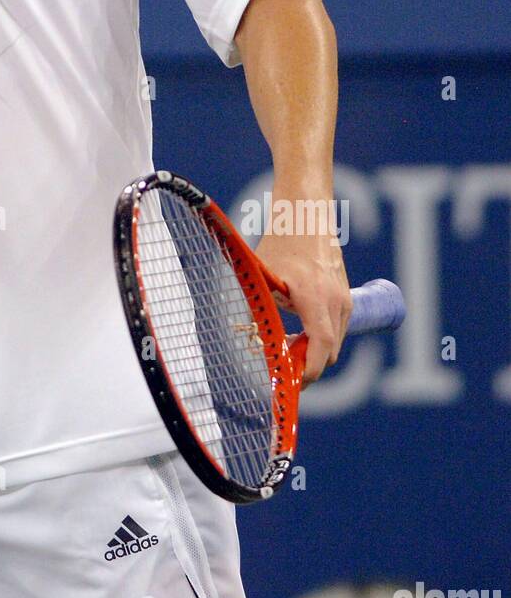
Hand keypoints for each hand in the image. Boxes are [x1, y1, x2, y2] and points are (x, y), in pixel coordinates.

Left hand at [256, 187, 351, 385]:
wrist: (305, 212)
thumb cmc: (281, 242)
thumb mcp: (264, 277)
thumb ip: (262, 309)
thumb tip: (251, 341)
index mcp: (317, 298)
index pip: (321, 350)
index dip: (307, 374)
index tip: (290, 384)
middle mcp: (338, 301)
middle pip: (328, 352)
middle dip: (306, 365)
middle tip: (279, 367)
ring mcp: (345, 298)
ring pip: (332, 341)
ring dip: (311, 350)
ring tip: (282, 346)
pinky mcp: (345, 295)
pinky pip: (335, 328)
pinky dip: (318, 336)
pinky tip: (295, 331)